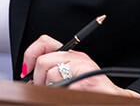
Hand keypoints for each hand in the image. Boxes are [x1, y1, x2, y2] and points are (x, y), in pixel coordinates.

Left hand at [21, 34, 139, 96]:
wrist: (112, 99)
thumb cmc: (90, 90)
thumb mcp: (69, 76)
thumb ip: (53, 70)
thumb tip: (29, 75)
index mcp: (71, 54)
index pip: (44, 42)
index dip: (30, 54)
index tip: (27, 70)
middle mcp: (77, 57)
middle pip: (43, 61)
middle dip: (38, 79)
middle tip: (44, 88)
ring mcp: (83, 68)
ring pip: (52, 74)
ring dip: (51, 89)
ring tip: (61, 92)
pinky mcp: (87, 81)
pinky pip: (63, 88)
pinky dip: (63, 94)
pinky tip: (71, 94)